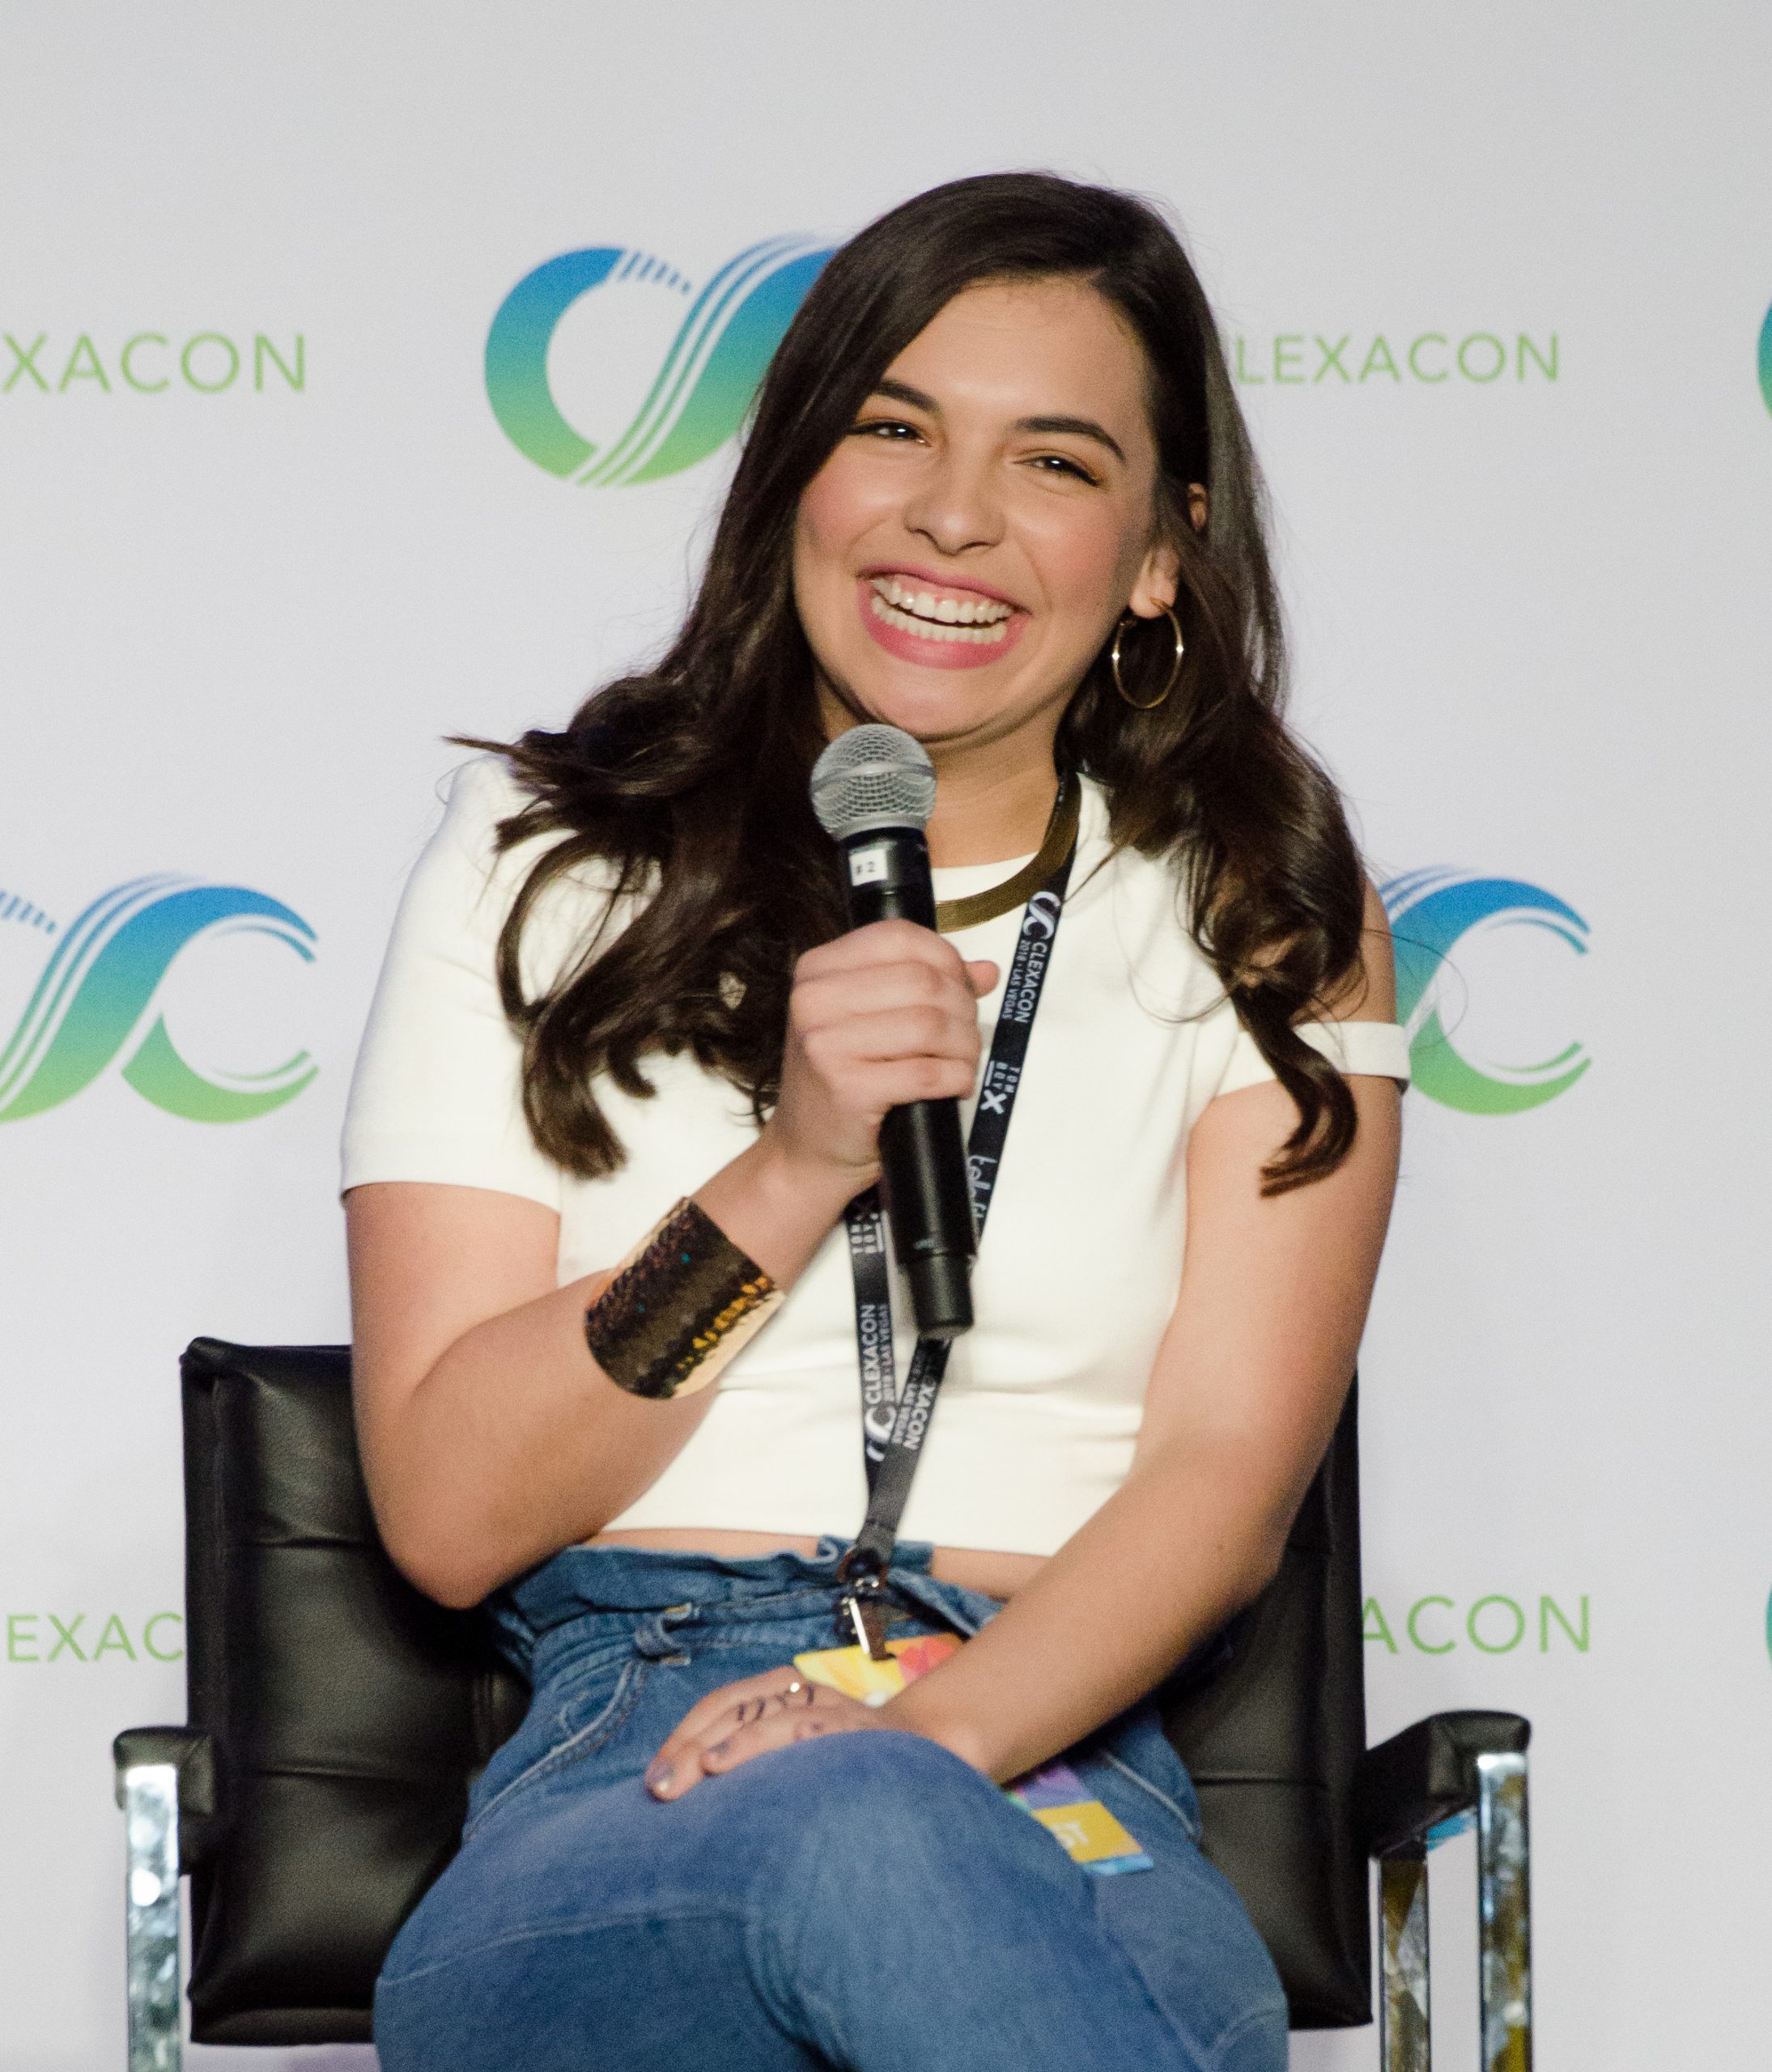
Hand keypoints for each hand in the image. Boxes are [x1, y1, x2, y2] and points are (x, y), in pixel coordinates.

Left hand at [644, 1666, 884, 1799]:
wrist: (920, 1747)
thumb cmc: (840, 1756)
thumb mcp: (791, 1748)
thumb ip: (749, 1759)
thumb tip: (685, 1787)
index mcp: (778, 1689)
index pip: (719, 1704)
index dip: (682, 1737)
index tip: (654, 1779)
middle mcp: (799, 1689)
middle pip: (732, 1710)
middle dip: (690, 1747)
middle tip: (659, 1789)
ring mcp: (828, 1707)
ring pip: (765, 1717)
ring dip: (726, 1747)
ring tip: (695, 1774)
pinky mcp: (854, 1730)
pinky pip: (809, 1729)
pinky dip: (775, 1741)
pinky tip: (745, 1761)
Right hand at [766, 920, 997, 1193]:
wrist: (806, 1152)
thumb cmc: (843, 1082)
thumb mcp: (872, 1022)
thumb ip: (925, 987)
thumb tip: (986, 971)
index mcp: (817, 970)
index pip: (899, 936)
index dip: (946, 958)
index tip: (962, 988)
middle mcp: (813, 1000)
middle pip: (922, 980)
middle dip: (963, 1008)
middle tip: (966, 1036)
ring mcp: (824, 1044)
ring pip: (930, 1024)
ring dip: (965, 1046)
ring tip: (963, 1063)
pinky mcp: (846, 1088)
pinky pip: (926, 1072)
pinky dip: (956, 1078)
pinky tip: (955, 1085)